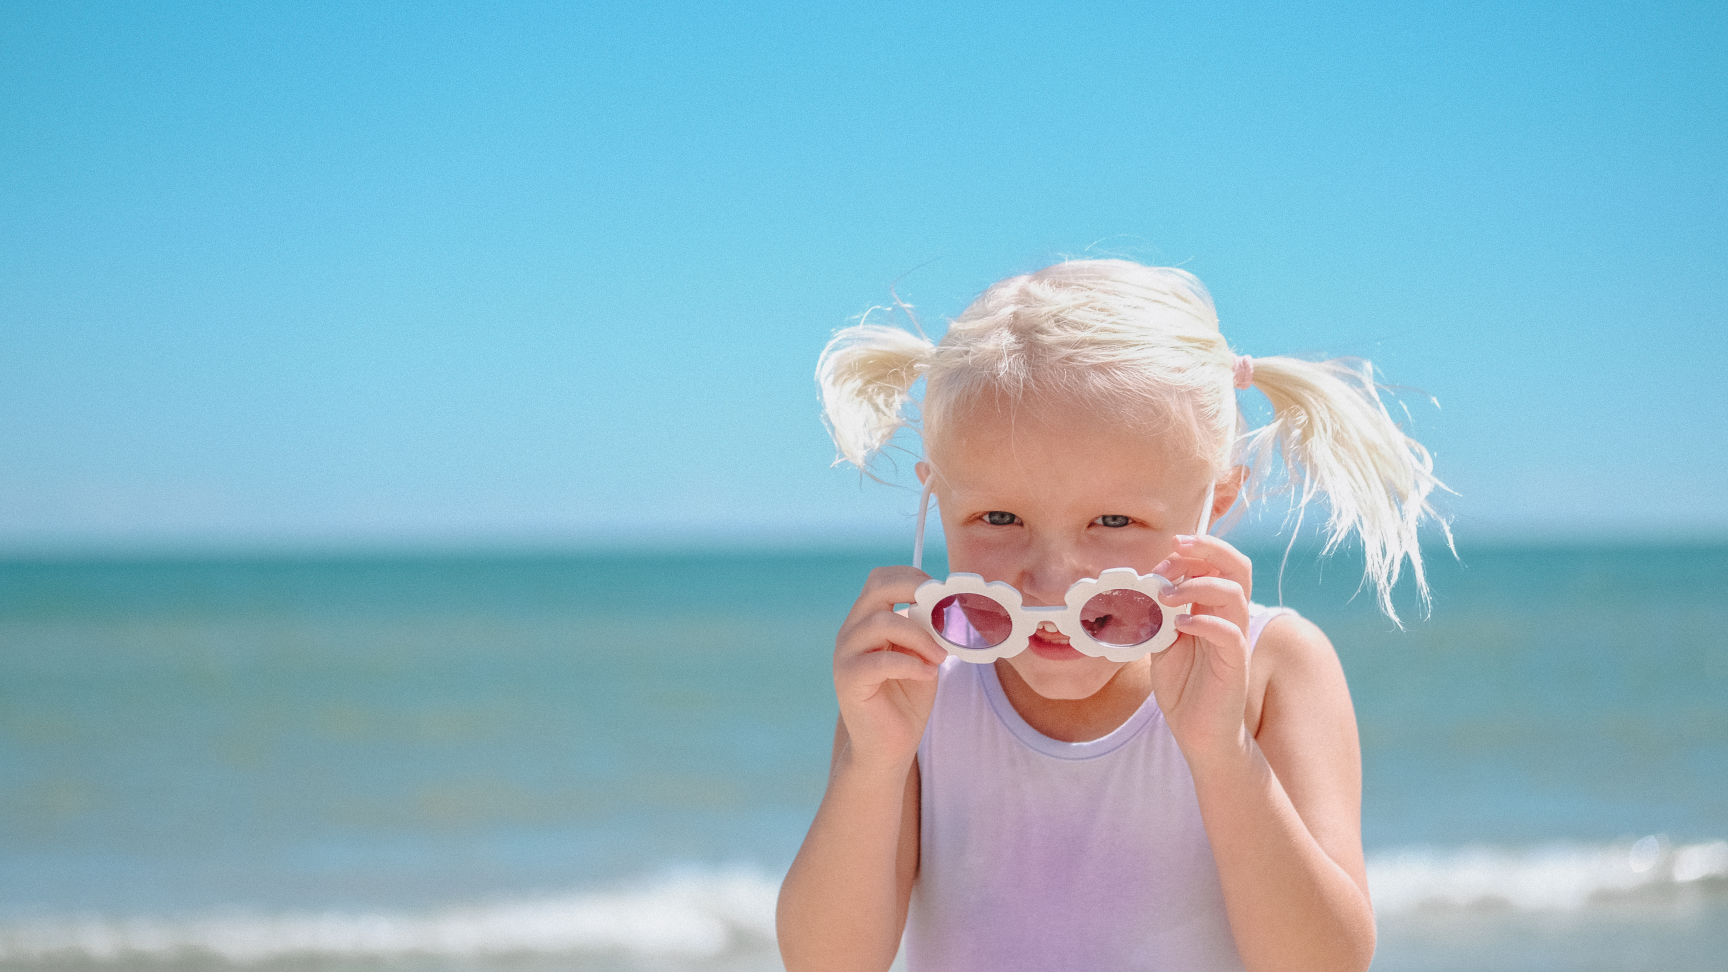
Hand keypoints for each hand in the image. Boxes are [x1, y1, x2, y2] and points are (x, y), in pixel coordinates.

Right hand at [832, 566, 945, 771]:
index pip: (882, 579)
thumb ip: (927, 629)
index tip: (943, 593)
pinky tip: (926, 674)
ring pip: (881, 622)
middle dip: (914, 591)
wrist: (888, 747)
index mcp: (867, 620)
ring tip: (940, 656)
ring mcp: (845, 654)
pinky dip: (909, 663)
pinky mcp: (847, 680)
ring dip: (920, 636)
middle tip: (942, 610)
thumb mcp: (923, 655)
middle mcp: (851, 631)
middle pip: (876, 588)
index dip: (913, 578)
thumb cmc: (907, 699)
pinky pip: (878, 661)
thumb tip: (949, 603)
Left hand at [1148, 535, 1254, 764]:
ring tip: (1167, 595)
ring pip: (1234, 594)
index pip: (1217, 564)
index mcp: (1212, 609)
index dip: (1192, 552)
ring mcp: (1235, 639)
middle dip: (1208, 549)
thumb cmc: (1183, 687)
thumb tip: (1139, 590)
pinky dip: (1205, 623)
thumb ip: (1156, 616)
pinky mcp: (1235, 664)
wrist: (1198, 732)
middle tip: (1176, 548)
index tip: (1162, 558)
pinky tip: (1180, 626)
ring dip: (1198, 585)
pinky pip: (1230, 633)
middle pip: (1236, 567)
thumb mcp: (1162, 643)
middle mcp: (1229, 618)